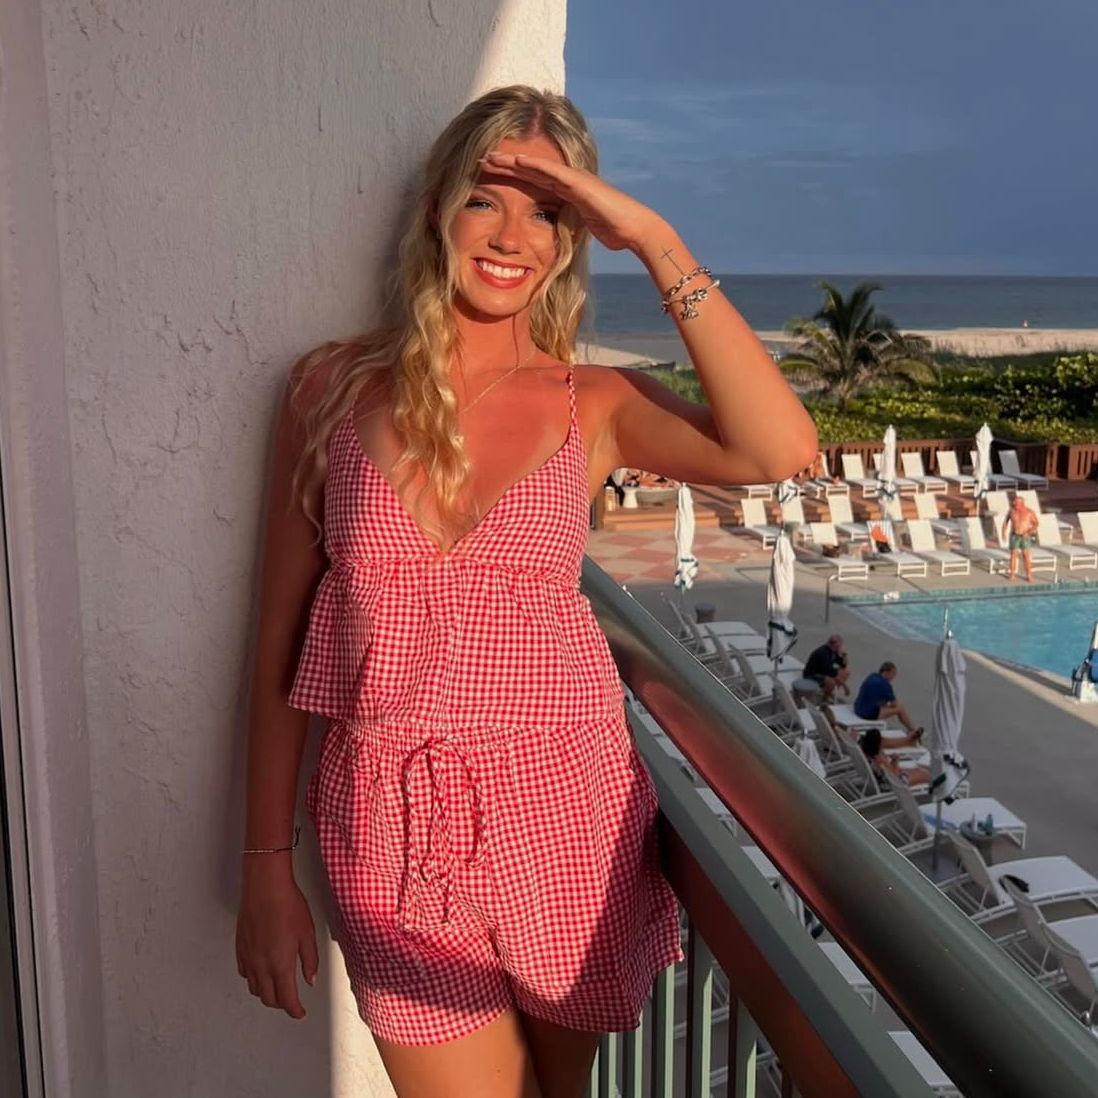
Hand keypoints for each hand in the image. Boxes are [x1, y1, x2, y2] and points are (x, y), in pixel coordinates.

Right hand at [236, 866, 318, 1018]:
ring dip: (267, 993)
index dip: (294, 1010)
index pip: (286, 999)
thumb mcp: (307, 933)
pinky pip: (245, 974)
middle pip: (269, 998)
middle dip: (282, 1003)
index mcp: (280, 965)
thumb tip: (310, 980)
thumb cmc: (288, 906)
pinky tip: (262, 971)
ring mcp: (248, 958)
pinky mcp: (240, 948)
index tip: (300, 1013)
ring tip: (278, 987)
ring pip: (255, 988)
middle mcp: (261, 966)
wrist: (264, 887)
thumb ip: (309, 960)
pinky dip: (254, 980)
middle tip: (292, 1000)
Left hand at [479, 150, 665, 252]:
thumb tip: (559, 240)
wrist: (635, 229)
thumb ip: (570, 227)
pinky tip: (517, 160)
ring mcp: (575, 179)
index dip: (512, 177)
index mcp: (567, 193)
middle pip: (531, 170)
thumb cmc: (615, 232)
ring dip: (513, 161)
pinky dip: (535, 164)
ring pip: (537, 167)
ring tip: (490, 156)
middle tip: (481, 160)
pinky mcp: (580, 183)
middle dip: (506, 165)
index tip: (490, 176)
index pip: (534, 182)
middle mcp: (569, 181)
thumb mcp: (583, 230)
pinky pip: (553, 171)